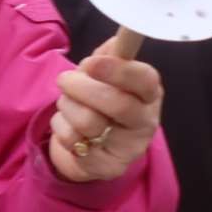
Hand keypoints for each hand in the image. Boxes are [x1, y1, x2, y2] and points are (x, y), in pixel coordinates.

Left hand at [48, 37, 163, 182]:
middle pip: (117, 103)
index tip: (92, 63)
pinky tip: (68, 125)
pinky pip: (73, 142)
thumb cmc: (100, 100)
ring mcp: (129, 148)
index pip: (145, 80)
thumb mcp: (106, 74)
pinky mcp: (107, 167)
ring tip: (67, 103)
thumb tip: (115, 43)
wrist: (93, 144)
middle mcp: (146, 122)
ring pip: (89, 122)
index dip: (118, 70)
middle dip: (82, 87)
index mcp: (149, 93)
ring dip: (68, 106)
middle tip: (64, 79)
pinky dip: (61, 127)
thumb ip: (109, 56)